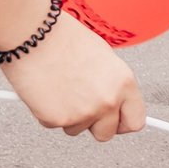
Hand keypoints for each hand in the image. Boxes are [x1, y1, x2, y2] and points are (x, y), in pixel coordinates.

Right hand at [0, 12, 141, 140]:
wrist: (33, 34)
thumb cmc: (63, 38)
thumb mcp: (102, 58)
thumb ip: (111, 85)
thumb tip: (113, 102)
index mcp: (123, 83)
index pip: (135, 120)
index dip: (122, 122)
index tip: (114, 121)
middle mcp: (107, 101)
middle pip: (106, 134)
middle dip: (93, 124)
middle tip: (80, 105)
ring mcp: (83, 113)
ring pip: (77, 130)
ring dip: (69, 116)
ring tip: (60, 88)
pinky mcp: (57, 120)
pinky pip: (54, 125)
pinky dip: (48, 113)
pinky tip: (46, 91)